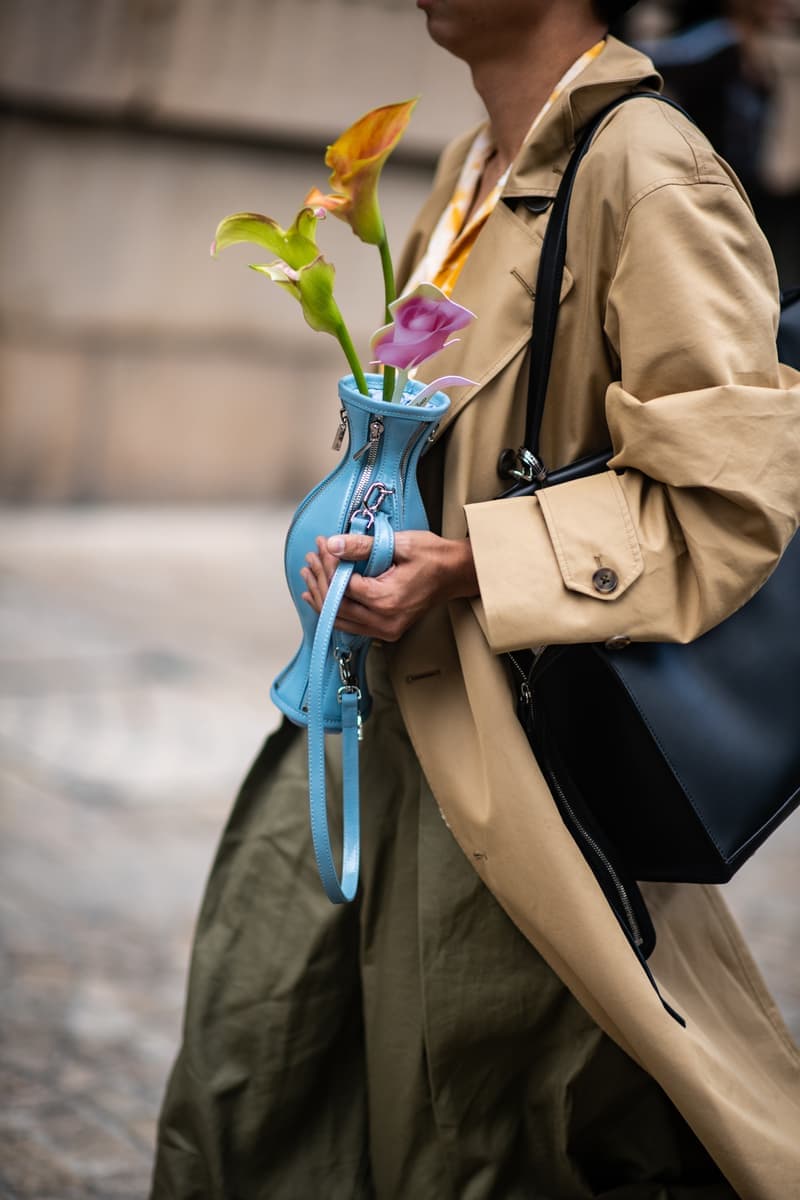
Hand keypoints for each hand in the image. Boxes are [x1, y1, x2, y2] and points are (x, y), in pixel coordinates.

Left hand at [300, 530, 477, 640]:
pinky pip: (351, 625)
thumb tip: (331, 545)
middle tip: (311, 557)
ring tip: (309, 573)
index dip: (328, 566)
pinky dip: (333, 609)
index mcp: (387, 600)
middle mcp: (384, 621)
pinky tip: (319, 595)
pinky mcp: (386, 630)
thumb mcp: (399, 544)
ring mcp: (385, 630)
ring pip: (339, 619)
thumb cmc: (432, 556)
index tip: (322, 545)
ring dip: (321, 596)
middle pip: (337, 606)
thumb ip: (362, 545)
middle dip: (320, 580)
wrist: (456, 574)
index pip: (343, 586)